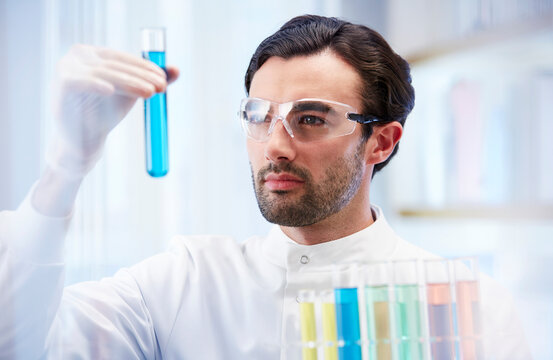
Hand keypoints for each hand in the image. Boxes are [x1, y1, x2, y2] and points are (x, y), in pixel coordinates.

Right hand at [46, 44, 178, 176]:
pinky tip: (110, 90)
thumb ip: (150, 79)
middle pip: (115, 65)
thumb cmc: (105, 113)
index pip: (122, 57)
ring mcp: (66, 68)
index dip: (145, 67)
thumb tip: (177, 69)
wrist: (83, 140)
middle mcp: (78, 55)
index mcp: (94, 53)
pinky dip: (95, 84)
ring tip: (149, 93)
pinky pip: (78, 81)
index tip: (165, 79)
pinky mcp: (60, 85)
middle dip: (141, 76)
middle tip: (162, 87)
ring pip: (104, 73)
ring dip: (129, 82)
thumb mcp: (131, 92)